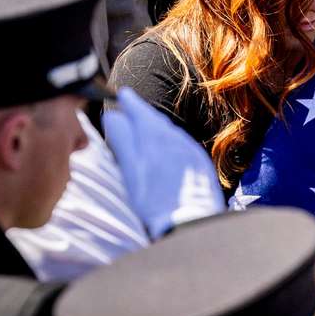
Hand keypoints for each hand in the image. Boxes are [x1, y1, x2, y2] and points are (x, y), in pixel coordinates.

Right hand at [102, 87, 224, 240]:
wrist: (191, 222)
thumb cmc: (155, 202)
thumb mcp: (131, 171)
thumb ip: (123, 141)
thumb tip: (114, 115)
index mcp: (155, 140)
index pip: (140, 113)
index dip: (130, 102)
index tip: (123, 93)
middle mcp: (176, 141)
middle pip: (156, 119)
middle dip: (142, 110)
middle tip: (131, 100)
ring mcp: (190, 152)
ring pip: (170, 130)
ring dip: (157, 123)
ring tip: (146, 120)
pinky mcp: (200, 164)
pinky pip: (183, 143)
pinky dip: (171, 137)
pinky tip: (167, 144)